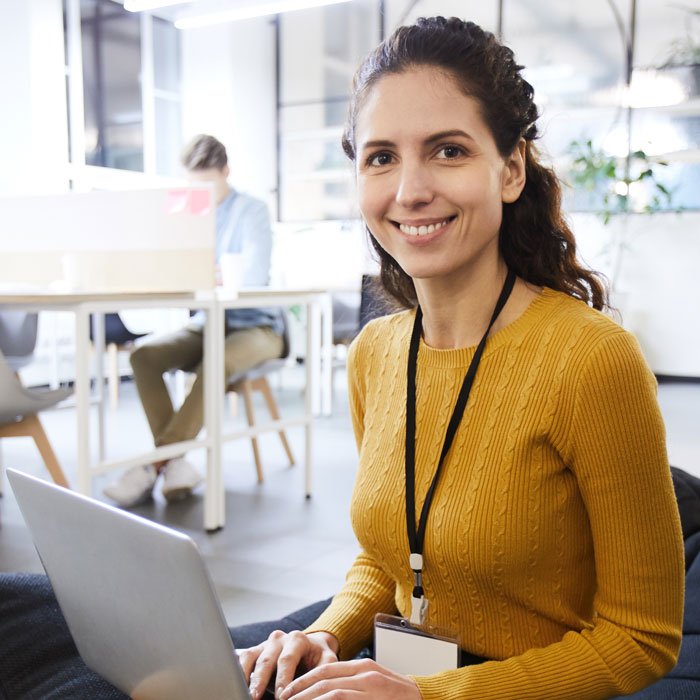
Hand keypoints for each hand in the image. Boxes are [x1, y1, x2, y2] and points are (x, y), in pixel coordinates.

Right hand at [237, 630, 338, 699]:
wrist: (312, 647)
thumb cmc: (319, 658)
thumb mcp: (326, 662)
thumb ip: (322, 671)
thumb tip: (318, 688)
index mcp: (298, 639)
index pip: (287, 659)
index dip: (283, 679)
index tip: (282, 697)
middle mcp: (279, 638)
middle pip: (267, 660)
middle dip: (261, 681)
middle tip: (256, 698)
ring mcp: (266, 643)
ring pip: (252, 657)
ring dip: (246, 676)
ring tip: (246, 693)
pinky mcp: (256, 650)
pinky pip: (244, 658)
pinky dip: (239, 671)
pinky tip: (239, 684)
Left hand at [278, 658, 420, 698]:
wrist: (427, 699)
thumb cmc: (397, 697)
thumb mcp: (372, 685)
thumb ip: (350, 687)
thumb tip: (323, 692)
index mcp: (362, 667)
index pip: (325, 670)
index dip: (302, 681)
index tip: (286, 693)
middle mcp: (365, 674)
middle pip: (324, 680)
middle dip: (300, 694)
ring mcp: (371, 687)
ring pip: (332, 694)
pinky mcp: (375, 698)